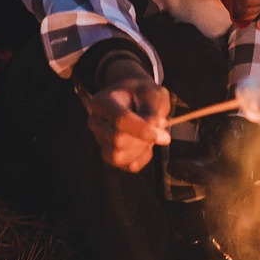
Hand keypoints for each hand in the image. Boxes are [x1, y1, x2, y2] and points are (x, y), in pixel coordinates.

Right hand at [83, 53, 170, 172]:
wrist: (136, 98)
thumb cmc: (144, 94)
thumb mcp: (153, 93)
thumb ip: (153, 111)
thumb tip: (155, 132)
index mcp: (102, 102)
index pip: (120, 120)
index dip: (143, 130)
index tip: (164, 136)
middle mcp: (95, 122)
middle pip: (118, 141)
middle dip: (144, 139)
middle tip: (159, 129)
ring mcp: (100, 140)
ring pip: (119, 157)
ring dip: (142, 149)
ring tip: (151, 135)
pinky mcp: (109, 155)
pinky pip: (128, 166)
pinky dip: (143, 158)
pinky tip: (147, 144)